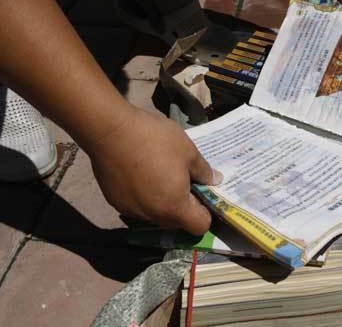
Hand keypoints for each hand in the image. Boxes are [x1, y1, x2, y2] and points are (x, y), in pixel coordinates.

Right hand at [87, 107, 221, 234]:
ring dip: (163, 201)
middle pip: (177, 222)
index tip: (203, 194)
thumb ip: (204, 172)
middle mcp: (152, 216)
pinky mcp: (115, 201)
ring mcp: (131, 210)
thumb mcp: (188, 152)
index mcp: (174, 208)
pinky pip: (138, 205)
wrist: (110, 130)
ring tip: (161, 173)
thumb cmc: (155, 140)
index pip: (199, 227)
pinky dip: (144, 195)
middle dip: (185, 206)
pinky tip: (141, 173)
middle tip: (184, 179)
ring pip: (156, 214)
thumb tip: (215, 181)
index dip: (206, 212)